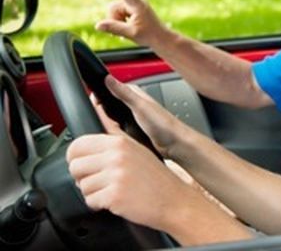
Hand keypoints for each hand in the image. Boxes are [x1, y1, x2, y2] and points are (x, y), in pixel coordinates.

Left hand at [66, 132, 203, 231]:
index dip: (77, 157)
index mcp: (119, 142)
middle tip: (100, 180)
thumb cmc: (156, 176)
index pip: (78, 145)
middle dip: (83, 177)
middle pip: (75, 166)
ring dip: (93, 192)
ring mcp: (116, 176)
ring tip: (112, 189)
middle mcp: (116, 156)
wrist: (173, 199)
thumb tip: (97, 107)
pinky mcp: (114, 196)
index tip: (86, 164)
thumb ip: (113, 129)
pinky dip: (99, 205)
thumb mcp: (136, 146)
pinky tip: (115, 200)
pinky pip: (90, 201)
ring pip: (82, 186)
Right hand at [96, 0, 166, 47]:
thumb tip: (97, 25)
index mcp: (138, 4)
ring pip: (114, 12)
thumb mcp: (131, 33)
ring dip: (117, 22)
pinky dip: (119, 22)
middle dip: (114, 20)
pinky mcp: (132, 9)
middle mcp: (136, 1)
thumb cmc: (150, 35)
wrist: (161, 38)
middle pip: (113, 7)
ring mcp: (134, 5)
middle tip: (122, 32)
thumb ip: (114, 28)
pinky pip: (118, 14)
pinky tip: (126, 29)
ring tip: (126, 31)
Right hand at [97, 75, 188, 157]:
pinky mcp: (135, 130)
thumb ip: (124, 93)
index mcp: (136, 94)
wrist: (175, 144)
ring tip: (106, 126)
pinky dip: (115, 131)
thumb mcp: (140, 106)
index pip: (113, 89)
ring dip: (109, 122)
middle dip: (104, 110)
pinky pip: (119, 128)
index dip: (101, 93)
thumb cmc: (164, 124)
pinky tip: (113, 135)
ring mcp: (135, 118)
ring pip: (114, 118)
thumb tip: (108, 79)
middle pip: (111, 104)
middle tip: (97, 114)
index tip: (91, 98)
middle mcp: (135, 105)